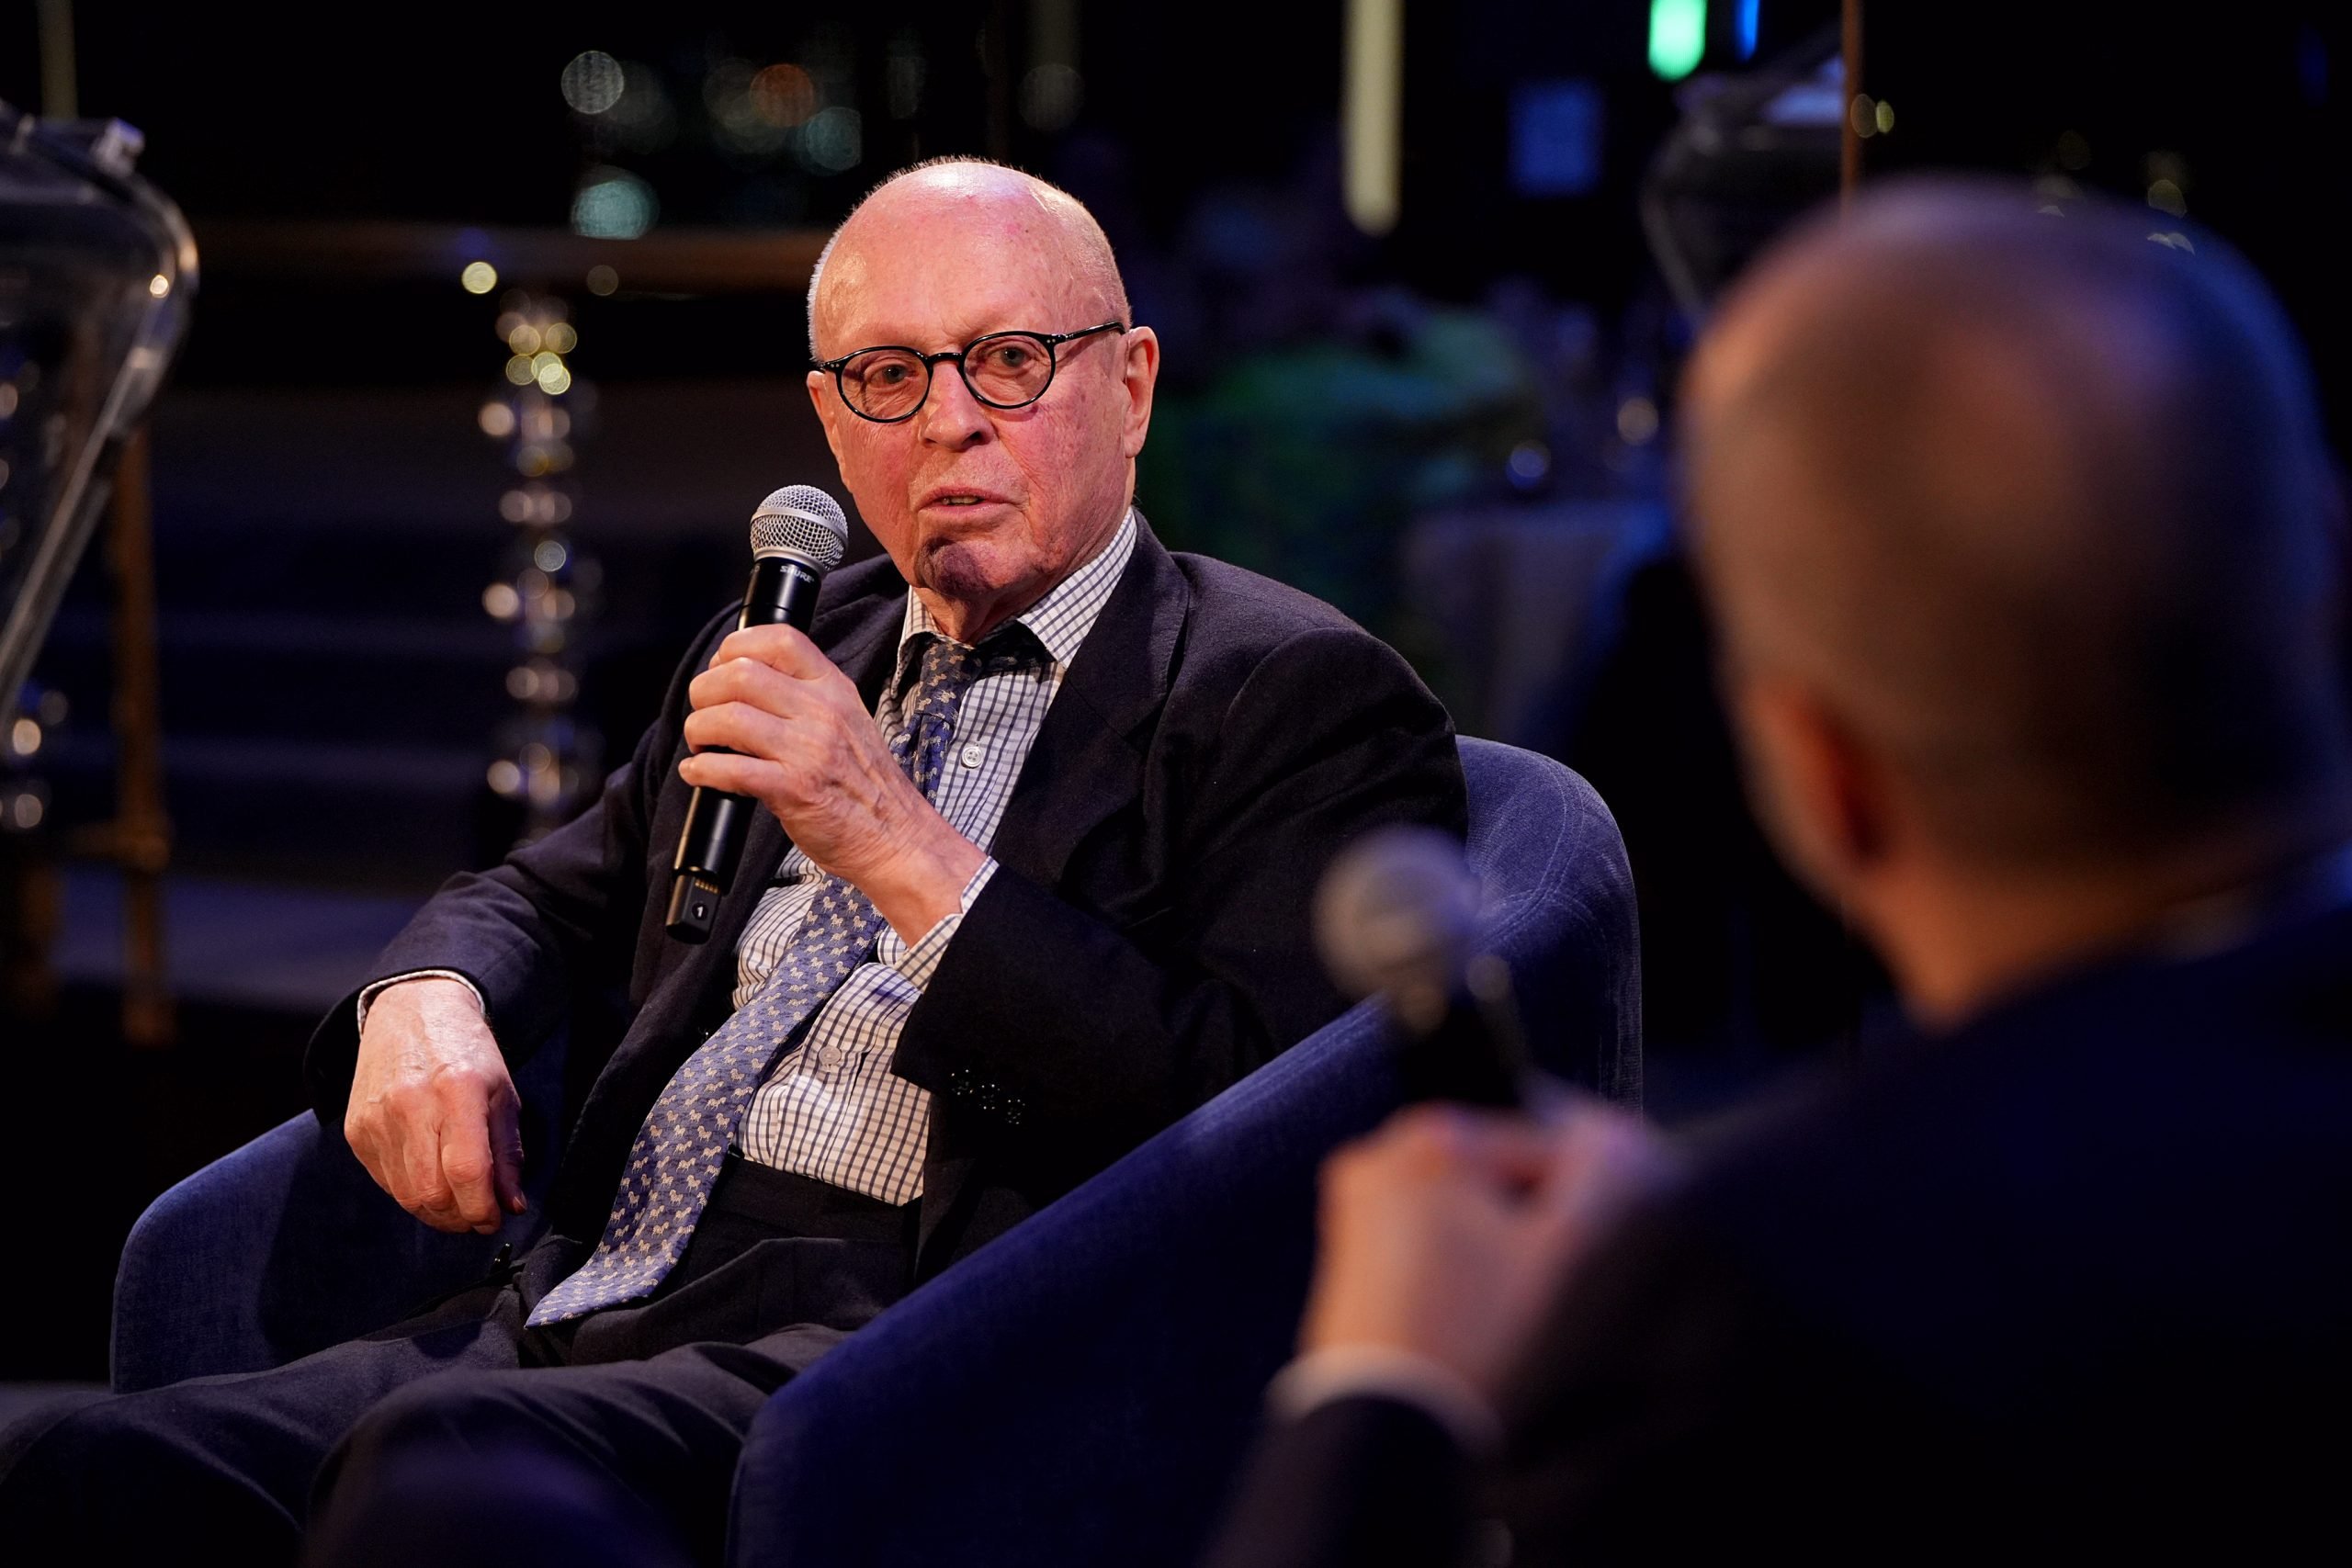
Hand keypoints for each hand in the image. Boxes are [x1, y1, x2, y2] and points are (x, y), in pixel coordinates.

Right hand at [346, 977, 525, 1234]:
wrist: (411, 1011)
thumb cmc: (467, 1053)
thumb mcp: (502, 1094)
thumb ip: (508, 1153)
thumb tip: (511, 1204)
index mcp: (457, 1089)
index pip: (466, 1171)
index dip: (482, 1208)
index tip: (495, 1219)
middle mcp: (411, 1104)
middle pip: (431, 1192)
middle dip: (459, 1217)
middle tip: (477, 1216)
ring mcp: (377, 1118)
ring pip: (405, 1195)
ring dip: (435, 1211)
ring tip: (457, 1203)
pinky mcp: (356, 1130)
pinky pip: (385, 1181)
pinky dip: (410, 1192)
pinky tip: (429, 1179)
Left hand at [679, 623, 984, 938]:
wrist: (895, 836)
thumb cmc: (867, 785)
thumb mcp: (848, 721)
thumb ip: (807, 697)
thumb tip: (744, 680)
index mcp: (834, 689)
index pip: (780, 639)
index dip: (736, 646)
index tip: (720, 666)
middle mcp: (822, 712)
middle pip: (740, 674)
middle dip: (704, 691)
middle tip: (701, 711)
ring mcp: (808, 750)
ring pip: (728, 717)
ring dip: (698, 729)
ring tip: (701, 744)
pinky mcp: (793, 790)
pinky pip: (730, 768)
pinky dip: (701, 770)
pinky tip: (699, 773)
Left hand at [1298, 1098, 1680, 1399]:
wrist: (1388, 1421)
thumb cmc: (1475, 1334)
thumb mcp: (1564, 1249)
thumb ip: (1599, 1174)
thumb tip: (1609, 1137)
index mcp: (1432, 1137)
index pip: (1541, 1148)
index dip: (1575, 1204)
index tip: (1579, 1254)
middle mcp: (1381, 1157)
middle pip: (1497, 1178)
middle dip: (1526, 1223)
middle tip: (1535, 1287)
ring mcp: (1356, 1208)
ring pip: (1464, 1212)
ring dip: (1493, 1248)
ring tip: (1498, 1308)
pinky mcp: (1348, 1256)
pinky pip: (1426, 1243)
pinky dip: (1455, 1269)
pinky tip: (1465, 1315)